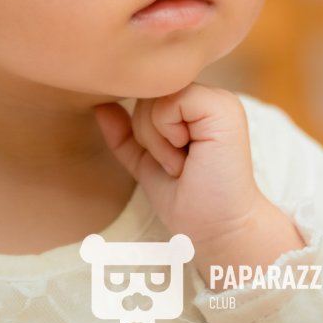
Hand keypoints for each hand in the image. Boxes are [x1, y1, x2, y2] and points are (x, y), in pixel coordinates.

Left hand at [93, 84, 304, 288]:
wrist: (218, 230)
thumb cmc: (187, 201)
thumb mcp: (146, 164)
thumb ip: (125, 134)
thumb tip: (100, 106)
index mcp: (195, 104)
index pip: (145, 93)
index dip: (143, 130)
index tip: (169, 162)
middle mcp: (209, 96)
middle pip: (147, 92)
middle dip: (147, 135)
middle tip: (176, 165)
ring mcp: (218, 99)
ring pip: (156, 97)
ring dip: (157, 140)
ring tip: (182, 164)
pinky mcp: (222, 108)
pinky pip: (171, 101)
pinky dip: (166, 135)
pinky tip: (187, 157)